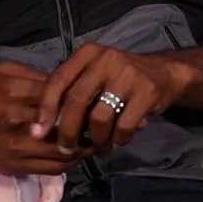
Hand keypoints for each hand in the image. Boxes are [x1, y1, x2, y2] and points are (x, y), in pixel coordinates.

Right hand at [0, 62, 93, 175]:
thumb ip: (32, 77)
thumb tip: (62, 84)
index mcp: (13, 92)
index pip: (58, 95)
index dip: (80, 96)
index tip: (95, 94)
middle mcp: (18, 121)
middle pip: (66, 125)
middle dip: (89, 124)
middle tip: (104, 119)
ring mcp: (18, 147)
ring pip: (64, 152)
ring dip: (84, 148)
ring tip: (96, 139)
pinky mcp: (16, 166)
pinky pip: (51, 169)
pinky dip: (69, 162)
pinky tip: (76, 153)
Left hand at [32, 44, 186, 153]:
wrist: (164, 72)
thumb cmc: (119, 79)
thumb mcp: (93, 75)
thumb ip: (71, 92)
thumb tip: (42, 128)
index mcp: (87, 53)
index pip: (58, 80)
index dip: (45, 109)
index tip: (38, 133)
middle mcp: (105, 58)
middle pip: (76, 100)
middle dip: (67, 130)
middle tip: (66, 148)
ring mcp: (128, 73)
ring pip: (99, 117)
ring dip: (96, 138)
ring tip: (98, 143)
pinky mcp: (147, 91)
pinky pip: (124, 126)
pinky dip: (118, 139)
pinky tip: (119, 139)